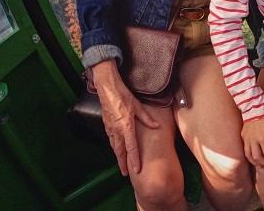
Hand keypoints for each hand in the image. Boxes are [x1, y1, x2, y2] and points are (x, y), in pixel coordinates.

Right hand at [92, 60, 158, 175]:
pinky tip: (116, 148)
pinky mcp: (106, 125)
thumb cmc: (123, 96)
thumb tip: (156, 125)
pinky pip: (110, 139)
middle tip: (125, 173)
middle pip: (120, 151)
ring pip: (114, 146)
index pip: (131, 148)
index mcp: (126, 127)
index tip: (136, 169)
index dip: (134, 160)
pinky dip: (114, 146)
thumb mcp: (138, 106)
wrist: (107, 89)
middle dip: (123, 163)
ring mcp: (110, 128)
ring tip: (121, 164)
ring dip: (118, 156)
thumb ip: (146, 118)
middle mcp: (117, 130)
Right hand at [241, 113, 263, 167]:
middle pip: (258, 158)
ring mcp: (247, 139)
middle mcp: (254, 140)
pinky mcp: (243, 136)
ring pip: (249, 156)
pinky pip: (245, 150)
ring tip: (262, 163)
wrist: (255, 107)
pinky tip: (254, 157)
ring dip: (256, 162)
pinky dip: (249, 156)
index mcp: (263, 138)